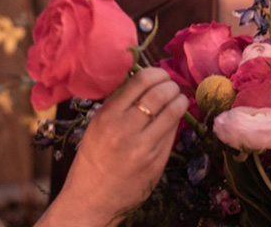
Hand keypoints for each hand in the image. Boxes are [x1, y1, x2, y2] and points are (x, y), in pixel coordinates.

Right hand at [40, 67, 188, 226]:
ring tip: (179, 100)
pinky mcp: (156, 161)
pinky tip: (173, 120)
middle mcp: (125, 129)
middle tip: (172, 87)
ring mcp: (143, 147)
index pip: (141, 81)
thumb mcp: (98, 124)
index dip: (157, 73)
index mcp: (108, 115)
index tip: (162, 75)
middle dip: (171, 86)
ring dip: (180, 101)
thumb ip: (121, 104)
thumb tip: (148, 81)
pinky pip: (172, 133)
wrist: (91, 197)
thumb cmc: (94, 157)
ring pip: (172, 112)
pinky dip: (176, 122)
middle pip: (160, 94)